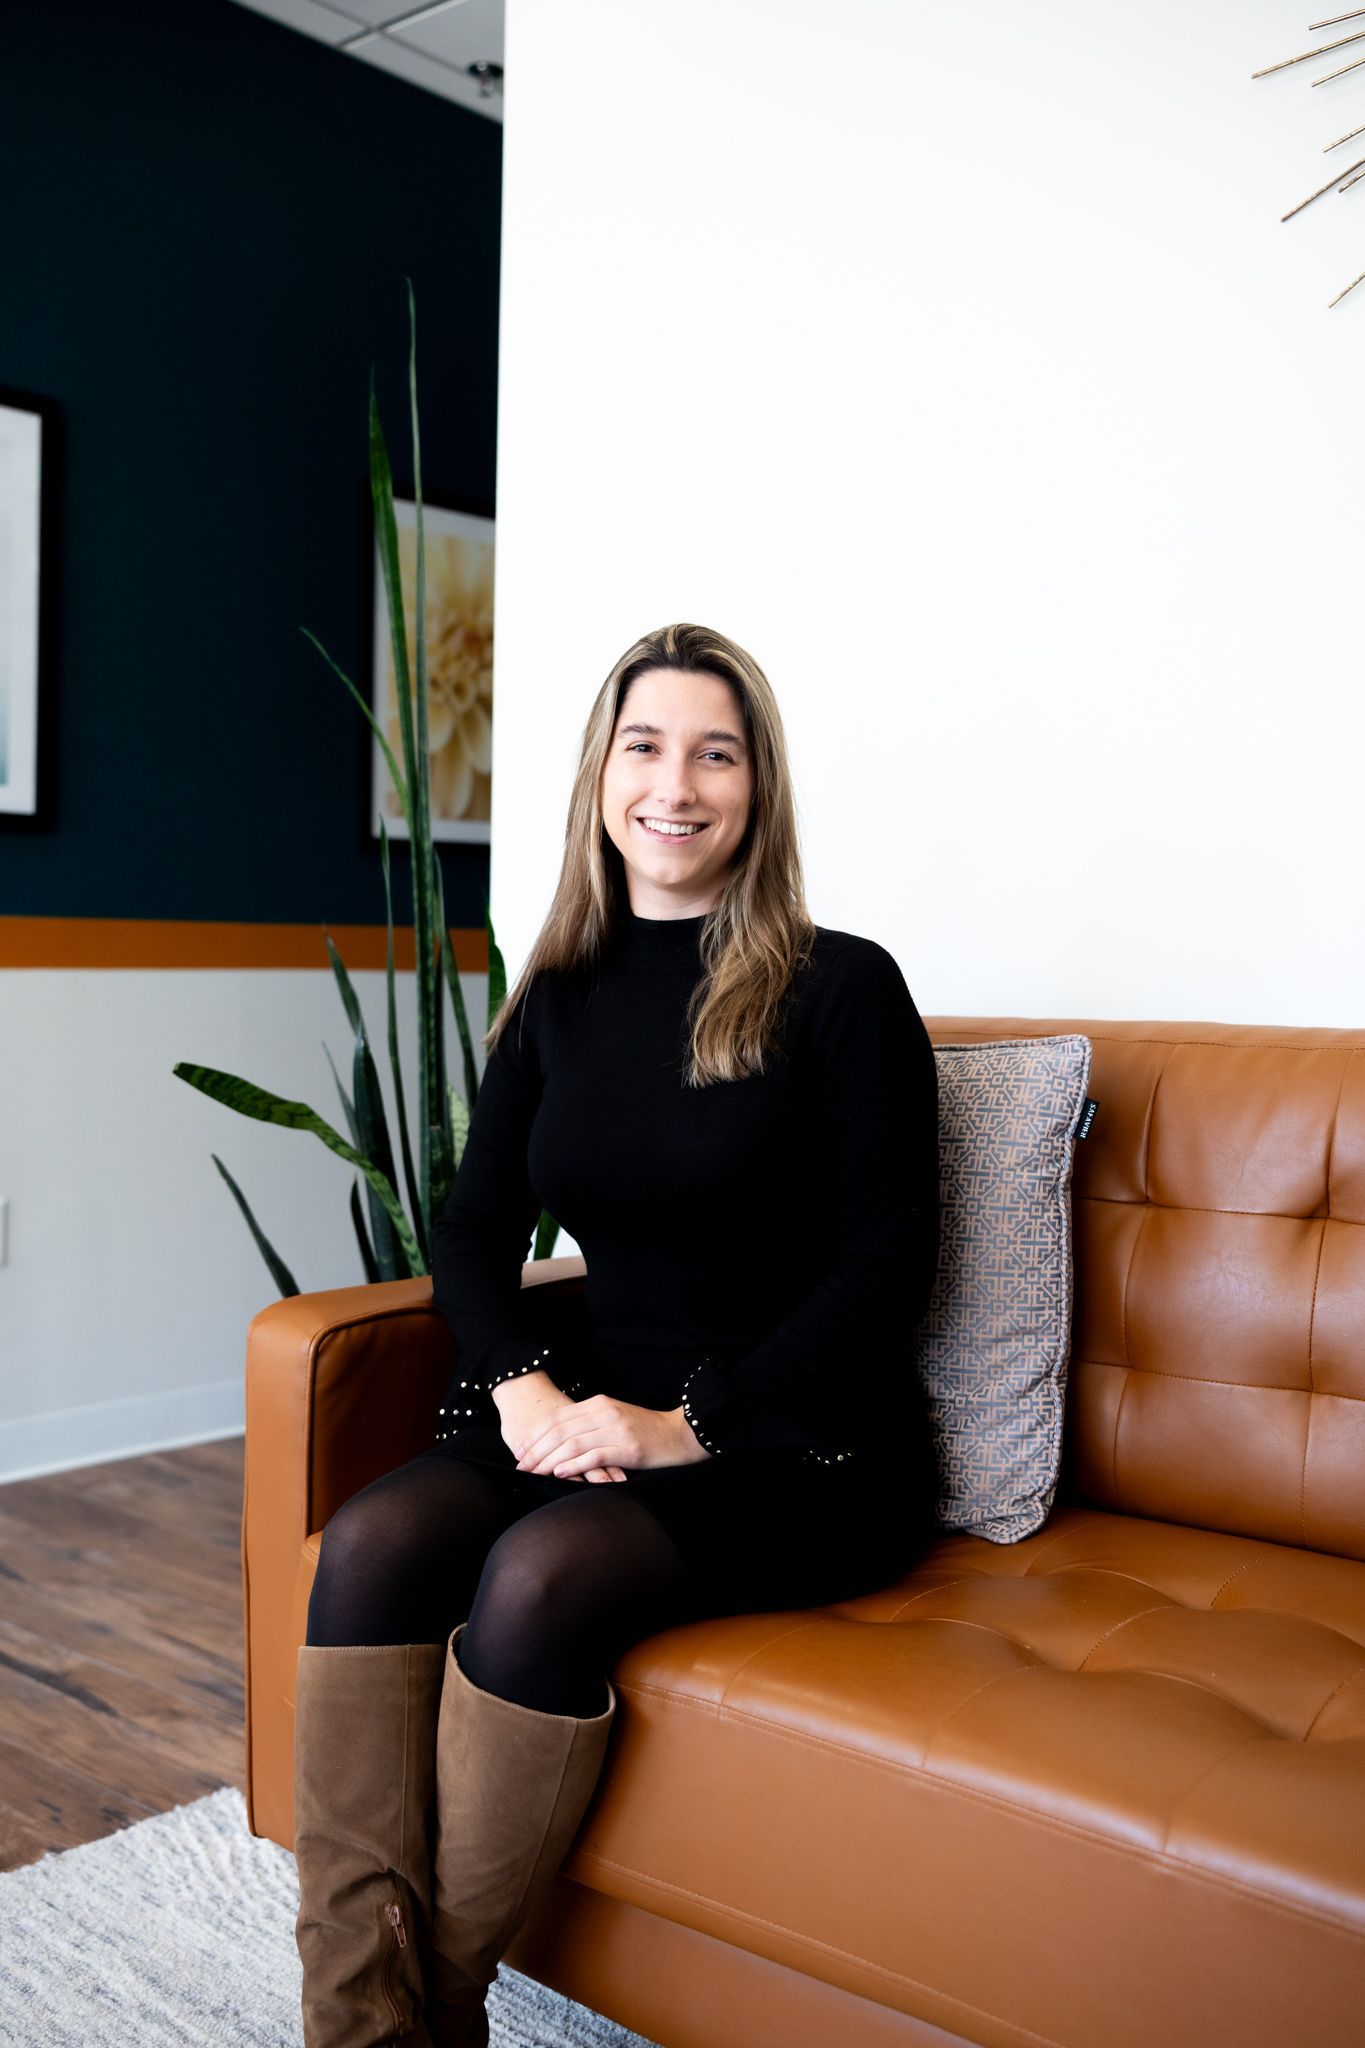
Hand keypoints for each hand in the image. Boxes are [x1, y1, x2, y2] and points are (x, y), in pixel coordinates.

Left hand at [514, 1393, 712, 1479]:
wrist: (681, 1434)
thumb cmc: (646, 1430)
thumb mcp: (615, 1418)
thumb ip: (589, 1424)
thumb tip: (560, 1440)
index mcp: (598, 1403)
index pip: (557, 1417)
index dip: (535, 1434)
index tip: (520, 1450)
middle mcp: (604, 1413)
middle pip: (560, 1430)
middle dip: (536, 1449)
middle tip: (520, 1465)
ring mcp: (616, 1430)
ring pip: (572, 1444)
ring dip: (548, 1460)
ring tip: (533, 1472)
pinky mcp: (627, 1448)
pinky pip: (593, 1456)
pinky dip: (573, 1465)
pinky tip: (559, 1473)